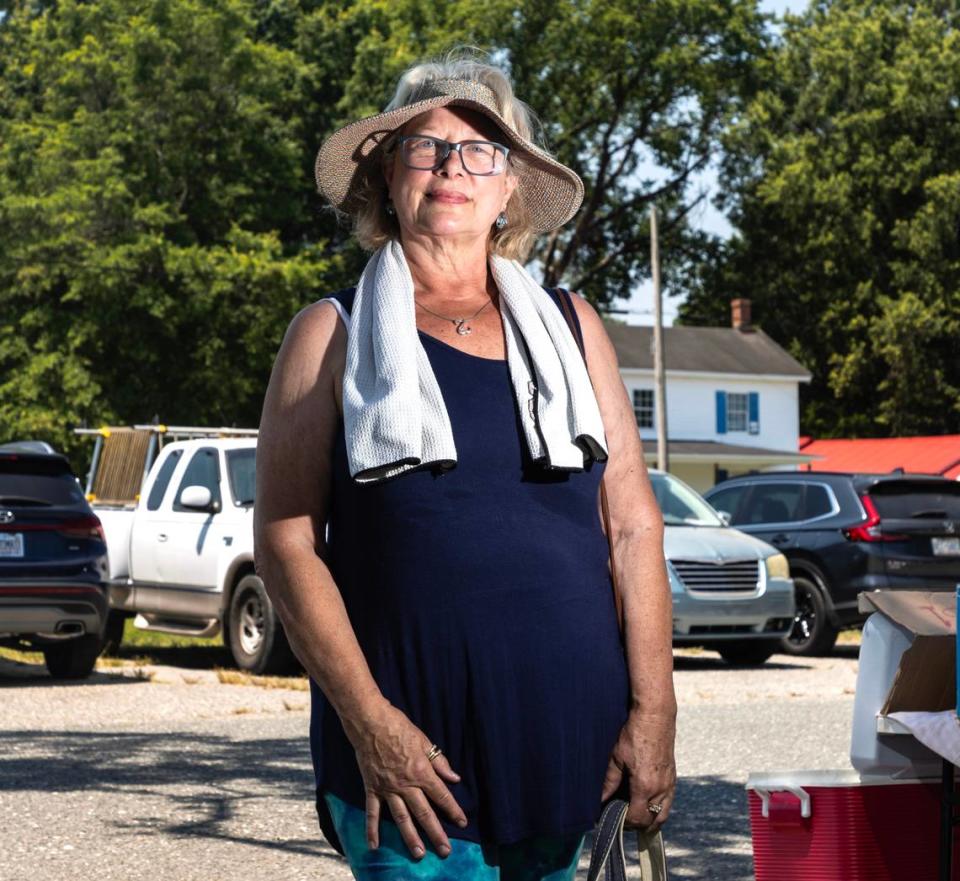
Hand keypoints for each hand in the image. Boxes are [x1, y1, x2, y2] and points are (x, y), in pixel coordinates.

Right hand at [347, 703, 468, 859]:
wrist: (371, 723)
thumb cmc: (399, 728)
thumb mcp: (424, 741)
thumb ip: (439, 762)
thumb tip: (454, 778)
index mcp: (421, 772)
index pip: (441, 795)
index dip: (453, 809)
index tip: (462, 823)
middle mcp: (406, 784)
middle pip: (424, 813)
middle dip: (436, 833)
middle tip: (445, 851)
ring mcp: (388, 789)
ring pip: (401, 817)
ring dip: (410, 837)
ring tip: (419, 853)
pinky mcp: (372, 788)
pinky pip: (372, 812)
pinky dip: (372, 829)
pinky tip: (374, 846)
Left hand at [600, 709, 676, 834]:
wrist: (655, 716)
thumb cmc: (634, 734)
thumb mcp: (616, 758)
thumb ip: (609, 782)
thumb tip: (601, 800)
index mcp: (645, 786)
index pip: (637, 818)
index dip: (623, 823)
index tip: (611, 818)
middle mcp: (661, 789)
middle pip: (650, 822)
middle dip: (635, 825)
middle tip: (620, 817)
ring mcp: (669, 784)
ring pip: (662, 815)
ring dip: (648, 820)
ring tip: (633, 813)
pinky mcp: (673, 778)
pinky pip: (667, 803)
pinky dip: (657, 809)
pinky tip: (645, 802)